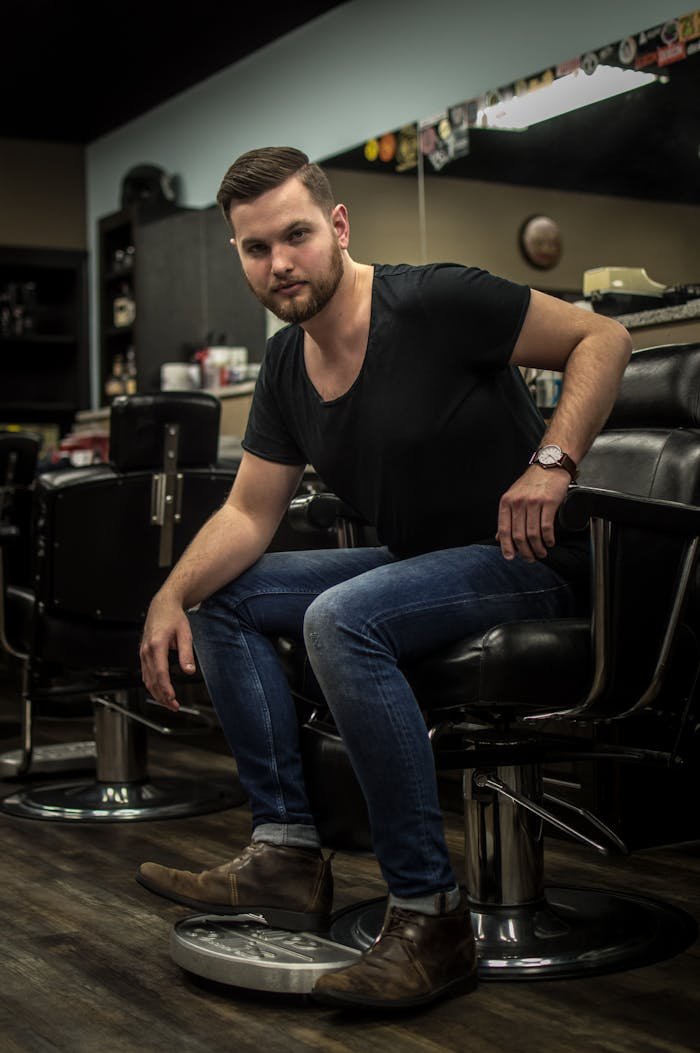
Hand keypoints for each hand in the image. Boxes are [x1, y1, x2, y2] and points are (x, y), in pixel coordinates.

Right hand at [139, 592, 196, 710]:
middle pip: (152, 680)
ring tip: (169, 703)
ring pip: (147, 679)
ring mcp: (143, 653)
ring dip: (157, 693)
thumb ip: (186, 654)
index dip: (166, 688)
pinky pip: (146, 674)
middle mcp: (146, 650)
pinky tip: (160, 692)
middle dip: (162, 696)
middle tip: (174, 706)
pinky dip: (152, 685)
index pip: (160, 672)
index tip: (172, 698)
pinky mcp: (143, 654)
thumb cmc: (173, 617)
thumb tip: (189, 670)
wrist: (162, 606)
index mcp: (156, 645)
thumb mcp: (185, 634)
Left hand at [496, 465, 570, 561]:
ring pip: (532, 534)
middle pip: (518, 535)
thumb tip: (499, 538)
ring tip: (541, 553)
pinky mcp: (549, 502)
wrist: (550, 465)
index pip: (503, 529)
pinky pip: (546, 527)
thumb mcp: (513, 497)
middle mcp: (518, 502)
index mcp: (506, 502)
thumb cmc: (532, 482)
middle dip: (525, 551)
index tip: (510, 557)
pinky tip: (549, 542)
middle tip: (530, 558)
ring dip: (537, 548)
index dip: (506, 546)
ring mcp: (533, 502)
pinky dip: (548, 539)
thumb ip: (507, 517)